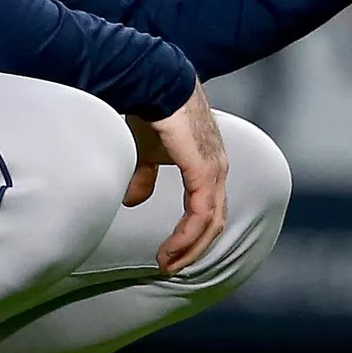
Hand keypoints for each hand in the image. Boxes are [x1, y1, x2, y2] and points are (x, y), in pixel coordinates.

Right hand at [124, 84, 229, 273]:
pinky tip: (171, 249)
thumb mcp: (147, 153)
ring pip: (209, 223)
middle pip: (214, 222)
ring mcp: (214, 171)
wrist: (156, 85)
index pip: (208, 210)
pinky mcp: (204, 171)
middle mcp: (218, 170)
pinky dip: (186, 236)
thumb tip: (133, 201)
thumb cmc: (153, 113)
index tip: (169, 254)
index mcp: (208, 166)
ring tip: (167, 264)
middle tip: (170, 267)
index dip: (191, 235)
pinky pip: (200, 214)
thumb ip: (145, 176)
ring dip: (189, 248)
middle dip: (193, 249)